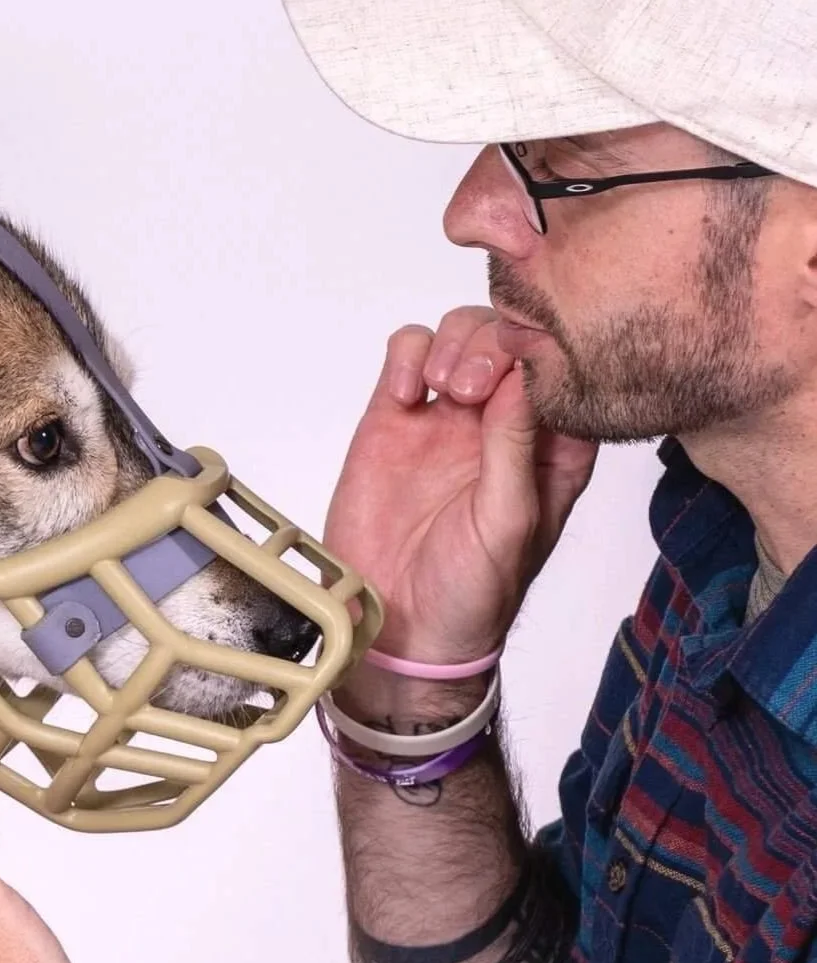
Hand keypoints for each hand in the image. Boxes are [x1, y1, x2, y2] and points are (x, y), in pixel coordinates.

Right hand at [326, 308, 596, 666]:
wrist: (400, 628)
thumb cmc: (472, 594)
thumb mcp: (509, 524)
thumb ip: (515, 447)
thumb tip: (523, 375)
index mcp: (552, 451)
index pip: (566, 372)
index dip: (550, 355)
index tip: (523, 375)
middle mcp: (503, 425)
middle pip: (511, 339)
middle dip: (493, 345)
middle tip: (470, 389)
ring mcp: (448, 418)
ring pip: (462, 335)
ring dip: (454, 344)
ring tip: (442, 389)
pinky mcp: (396, 418)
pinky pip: (408, 354)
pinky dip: (409, 355)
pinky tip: (409, 393)